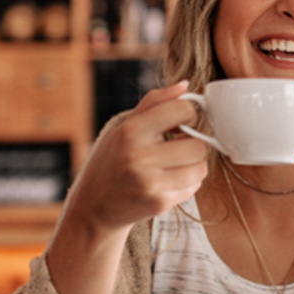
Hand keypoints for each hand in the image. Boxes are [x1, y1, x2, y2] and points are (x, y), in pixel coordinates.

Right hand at [63, 80, 209, 236]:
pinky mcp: (159, 204)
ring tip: (176, 164)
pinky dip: (187, 183)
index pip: (183, 109)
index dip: (188, 114)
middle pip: (198, 144)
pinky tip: (169, 181)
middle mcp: (140, 156)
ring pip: (201, 167)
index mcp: (131, 131)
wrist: (92, 207)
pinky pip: (194, 187)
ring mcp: (150, 182)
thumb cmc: (111, 161)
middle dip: (193, 144)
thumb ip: (155, 102)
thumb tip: (185, 85)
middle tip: (178, 146)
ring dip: (194, 165)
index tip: (181, 123)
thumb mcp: (124, 127)